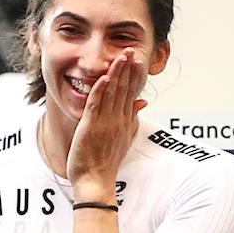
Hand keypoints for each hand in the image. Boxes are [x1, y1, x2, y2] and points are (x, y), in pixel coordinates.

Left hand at [66, 49, 148, 198]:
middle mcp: (117, 120)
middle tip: (132, 51)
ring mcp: (105, 123)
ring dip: (116, 74)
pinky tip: (103, 77)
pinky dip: (99, 91)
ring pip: (112, 94)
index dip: (135, 76)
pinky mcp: (91, 127)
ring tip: (121, 57)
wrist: (96, 181)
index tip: (138, 61)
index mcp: (124, 122)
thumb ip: (132, 119)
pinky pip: (96, 105)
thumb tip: (142, 102)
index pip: (131, 94)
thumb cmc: (106, 163)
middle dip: (128, 69)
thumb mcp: (123, 138)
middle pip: (125, 90)